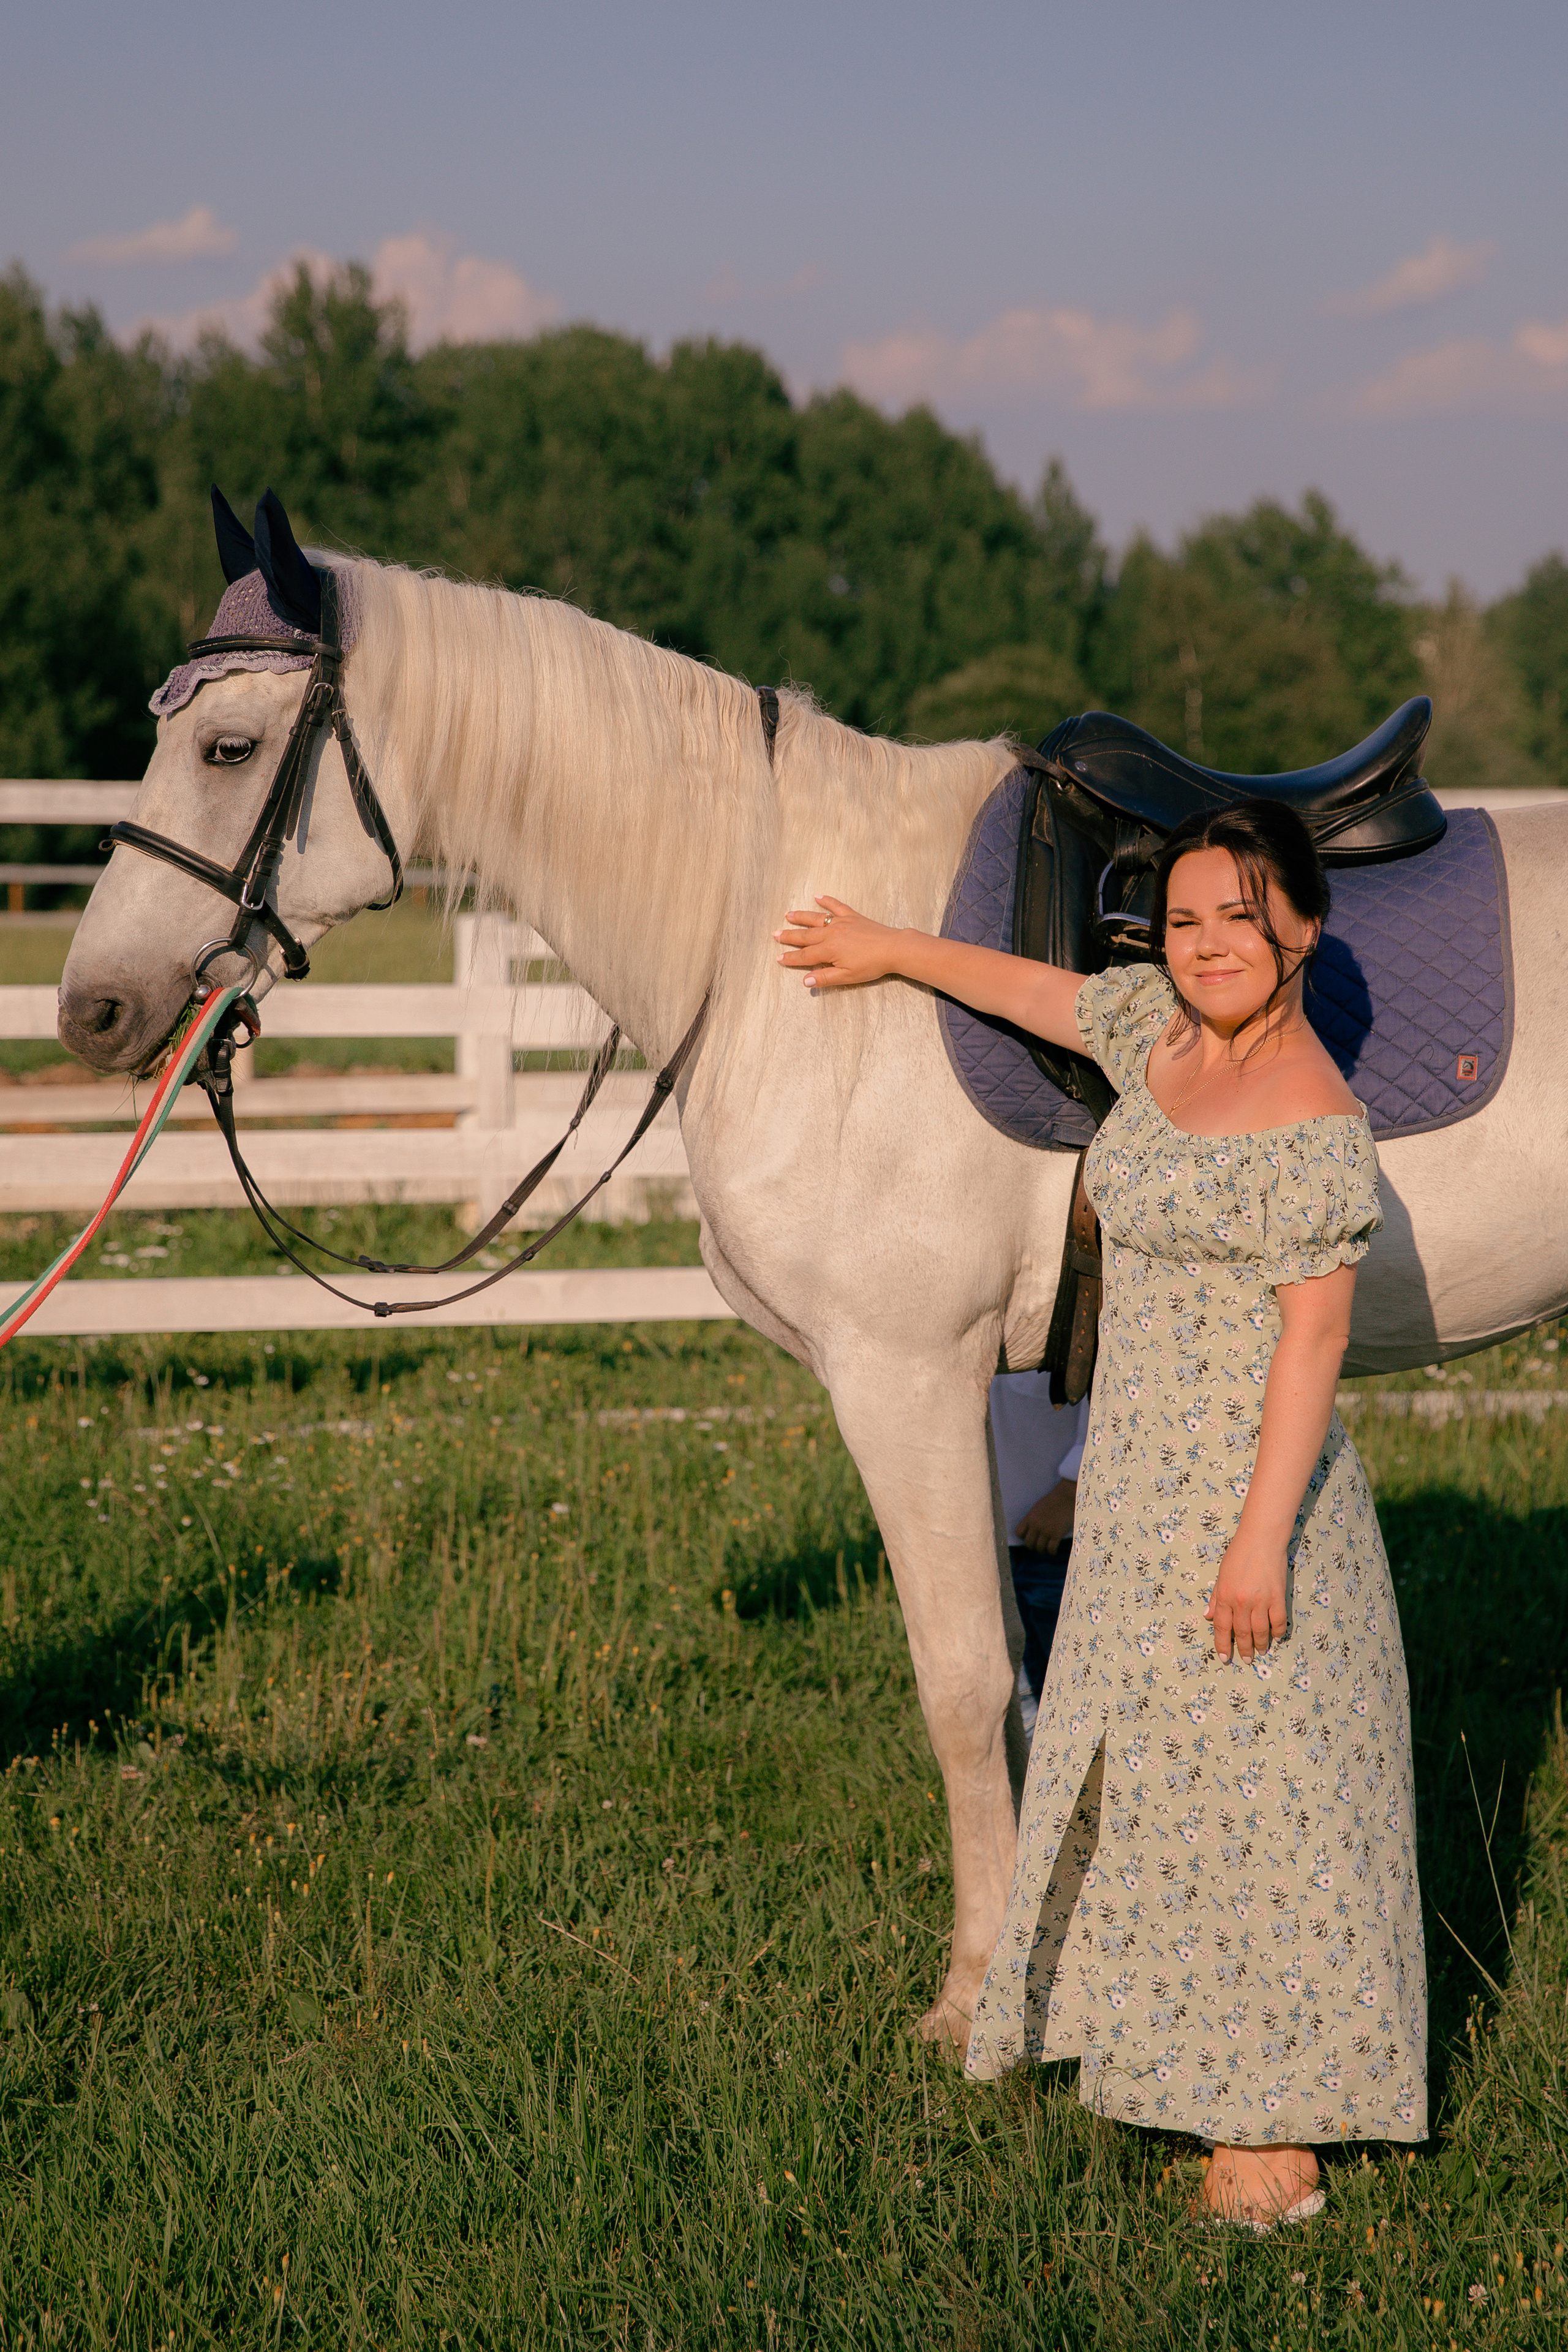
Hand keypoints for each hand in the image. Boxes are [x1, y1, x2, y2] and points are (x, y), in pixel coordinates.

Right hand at [774, 896, 901, 990]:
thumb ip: (825, 978)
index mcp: (829, 950)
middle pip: (805, 935)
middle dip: (789, 936)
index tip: (778, 958)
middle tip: (775, 934)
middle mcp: (831, 933)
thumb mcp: (847, 977)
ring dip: (801, 917)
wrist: (893, 948)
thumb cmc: (871, 965)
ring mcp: (841, 922)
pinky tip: (818, 896)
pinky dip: (827, 901)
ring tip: (788, 915)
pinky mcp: (852, 916)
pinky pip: (836, 906)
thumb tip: (805, 981)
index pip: (804, 956)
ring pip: (816, 918)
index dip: (791, 958)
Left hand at [1014, 1478, 1075, 1554]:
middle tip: (1039, 1546)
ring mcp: (1046, 1531)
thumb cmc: (1054, 1500)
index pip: (1019, 1533)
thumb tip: (1032, 1530)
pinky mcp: (1057, 1534)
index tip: (1031, 1537)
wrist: (1067, 1497)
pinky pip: (1051, 1549)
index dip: (1024, 1537)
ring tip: (1047, 1549)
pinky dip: (1052, 1552)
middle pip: (1028, 1544)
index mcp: (1029, 1518)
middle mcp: (1036, 1525)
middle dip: (1033, 1547)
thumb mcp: (1038, 1508)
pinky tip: (1054, 1550)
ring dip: (1043, 1551)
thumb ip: (1033, 1518)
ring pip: (1039, 1549)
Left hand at [1205, 1531, 1287, 1661]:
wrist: (1261, 1539)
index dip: (1222, 1644)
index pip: (1222, 1627)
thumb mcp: (1221, 1575)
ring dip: (1260, 1644)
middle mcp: (1241, 1602)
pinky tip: (1276, 1636)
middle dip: (1243, 1649)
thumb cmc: (1239, 1553)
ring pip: (1260, 1631)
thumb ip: (1216, 1597)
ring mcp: (1261, 1601)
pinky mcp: (1277, 1597)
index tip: (1224, 1657)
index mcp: (1225, 1596)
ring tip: (1261, 1651)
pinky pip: (1278, 1621)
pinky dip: (1278, 1631)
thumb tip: (1209, 1616)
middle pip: (1242, 1632)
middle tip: (1246, 1659)